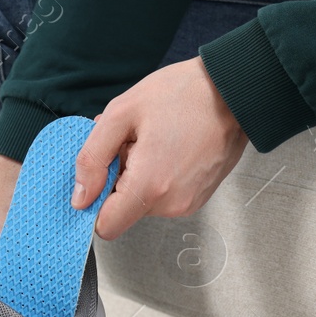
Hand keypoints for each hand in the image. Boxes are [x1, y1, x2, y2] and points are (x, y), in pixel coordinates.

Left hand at [72, 57, 246, 240]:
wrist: (235, 90)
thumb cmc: (183, 94)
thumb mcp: (122, 113)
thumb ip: (92, 158)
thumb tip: (80, 197)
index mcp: (149, 186)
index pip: (106, 226)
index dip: (95, 204)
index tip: (99, 176)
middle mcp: (171, 204)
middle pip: (125, 211)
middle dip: (119, 180)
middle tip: (133, 143)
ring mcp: (188, 203)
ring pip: (144, 203)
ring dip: (140, 176)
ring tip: (155, 141)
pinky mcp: (199, 197)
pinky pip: (164, 196)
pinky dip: (159, 177)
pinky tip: (169, 148)